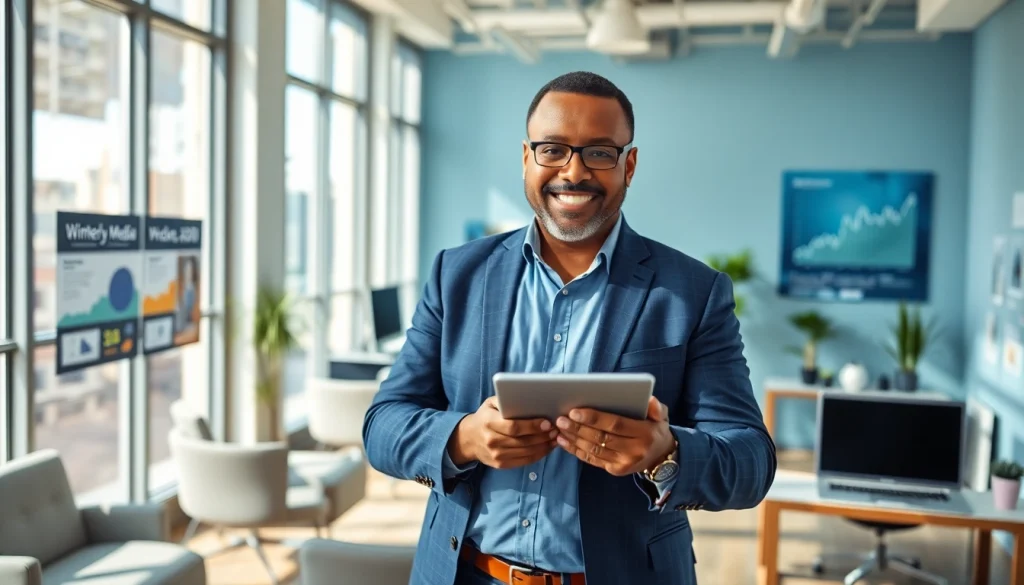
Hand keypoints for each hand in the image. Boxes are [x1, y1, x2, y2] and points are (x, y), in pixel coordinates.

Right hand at [448, 396, 558, 468]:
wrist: (469, 439)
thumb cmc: (485, 417)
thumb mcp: (490, 403)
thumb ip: (506, 400)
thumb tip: (530, 399)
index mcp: (489, 422)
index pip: (513, 427)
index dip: (532, 426)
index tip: (547, 423)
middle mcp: (491, 440)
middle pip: (522, 441)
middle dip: (542, 436)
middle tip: (556, 430)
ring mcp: (496, 455)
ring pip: (526, 452)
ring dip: (544, 446)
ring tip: (555, 438)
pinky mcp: (500, 464)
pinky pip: (523, 461)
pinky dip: (538, 455)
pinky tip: (547, 448)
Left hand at [555, 397, 674, 476]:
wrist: (661, 457)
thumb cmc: (655, 430)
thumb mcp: (662, 416)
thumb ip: (656, 407)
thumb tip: (649, 400)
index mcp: (644, 434)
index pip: (615, 425)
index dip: (594, 419)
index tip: (575, 412)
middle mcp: (634, 451)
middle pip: (601, 438)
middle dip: (578, 428)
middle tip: (561, 419)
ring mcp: (624, 463)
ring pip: (594, 450)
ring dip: (574, 439)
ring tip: (559, 429)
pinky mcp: (615, 470)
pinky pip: (592, 460)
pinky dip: (576, 451)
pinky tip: (564, 442)